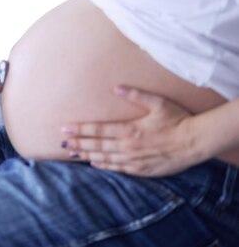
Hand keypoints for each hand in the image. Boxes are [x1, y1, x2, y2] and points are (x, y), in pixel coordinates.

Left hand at [61, 86, 197, 176]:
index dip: (80, 130)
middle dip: (78, 144)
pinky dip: (104, 166)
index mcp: (129, 130)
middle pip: (97, 146)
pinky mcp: (142, 170)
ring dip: (86, 156)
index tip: (65, 129)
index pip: (98, 130)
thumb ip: (136, 95)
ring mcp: (134, 160)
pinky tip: (94, 164)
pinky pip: (118, 168)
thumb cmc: (177, 119)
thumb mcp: (158, 102)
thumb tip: (116, 87)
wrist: (195, 142)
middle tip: (61, 142)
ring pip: (104, 158)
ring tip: (71, 153)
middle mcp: (128, 147)